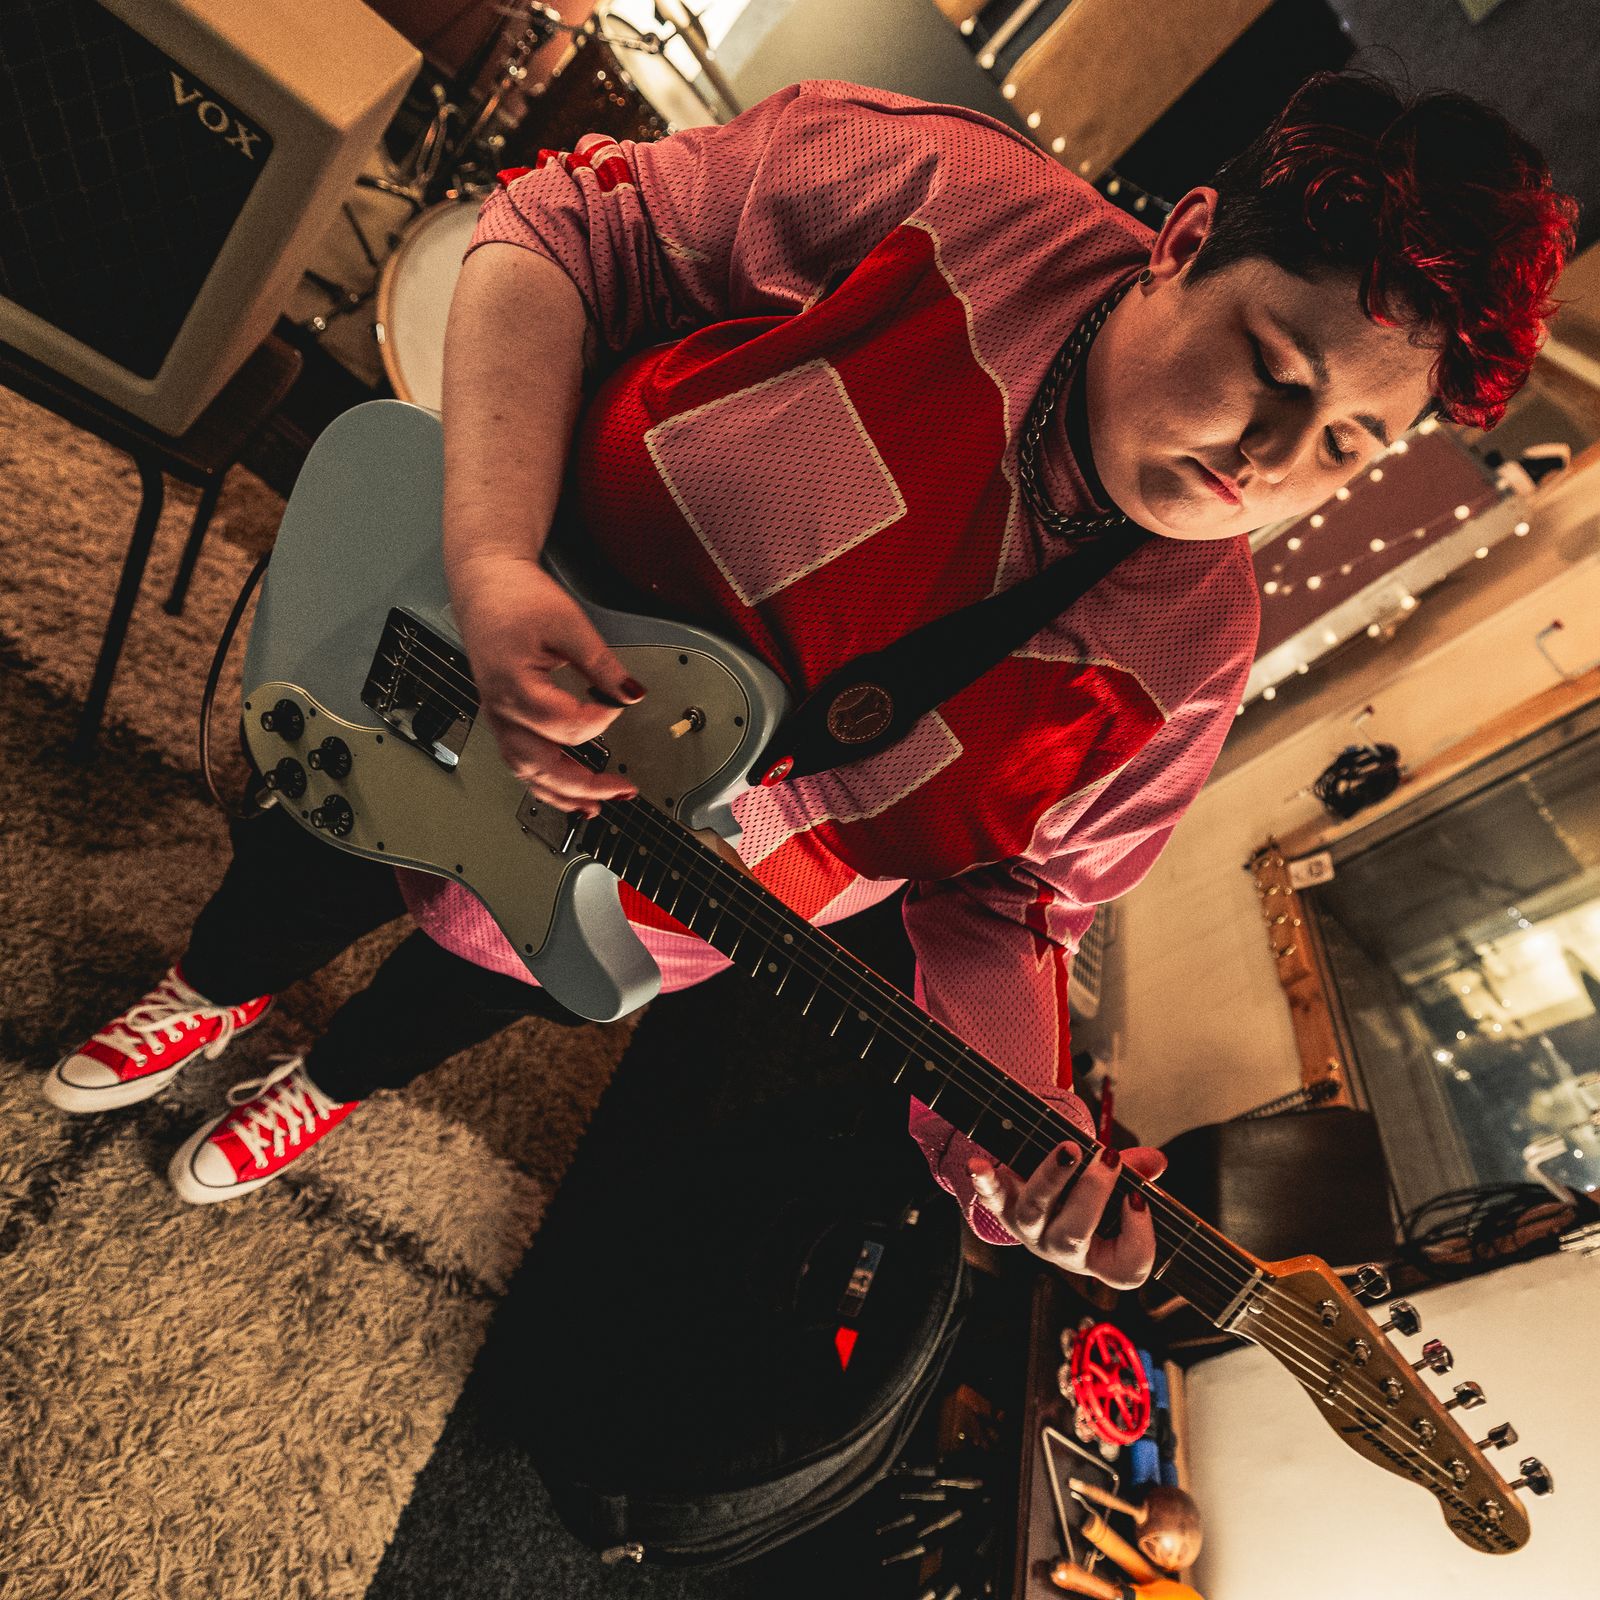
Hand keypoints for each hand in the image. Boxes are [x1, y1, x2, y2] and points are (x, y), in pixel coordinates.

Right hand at [450, 553, 645, 815]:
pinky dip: (545, 783)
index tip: (620, 704)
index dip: (600, 720)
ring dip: (562, 794)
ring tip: (596, 806)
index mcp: (514, 685)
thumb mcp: (568, 624)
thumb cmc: (517, 598)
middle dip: (584, 785)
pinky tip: (569, 792)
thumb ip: (602, 664)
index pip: (565, 724)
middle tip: (622, 790)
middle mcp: (501, 708)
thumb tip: (631, 694)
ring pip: (526, 771)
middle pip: (541, 765)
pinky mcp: (503, 716)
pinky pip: (520, 761)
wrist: (485, 583)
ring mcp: (498, 716)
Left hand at [969, 1142, 1167, 1288]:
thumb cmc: (1084, 1195)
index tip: (1139, 1198)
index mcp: (1098, 1256)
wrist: (1037, 1193)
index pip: (1126, 1269)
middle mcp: (1060, 1250)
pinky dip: (983, 1182)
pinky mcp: (1002, 1205)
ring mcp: (1028, 1230)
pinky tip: (978, 1165)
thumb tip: (1156, 1161)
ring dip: (1051, 1180)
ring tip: (1070, 1150)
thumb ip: (1136, 1175)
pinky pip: (989, 1197)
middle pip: (1072, 1238)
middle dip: (1092, 1196)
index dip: (1139, 1238)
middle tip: (1109, 1160)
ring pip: (1034, 1214)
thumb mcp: (1114, 1190)